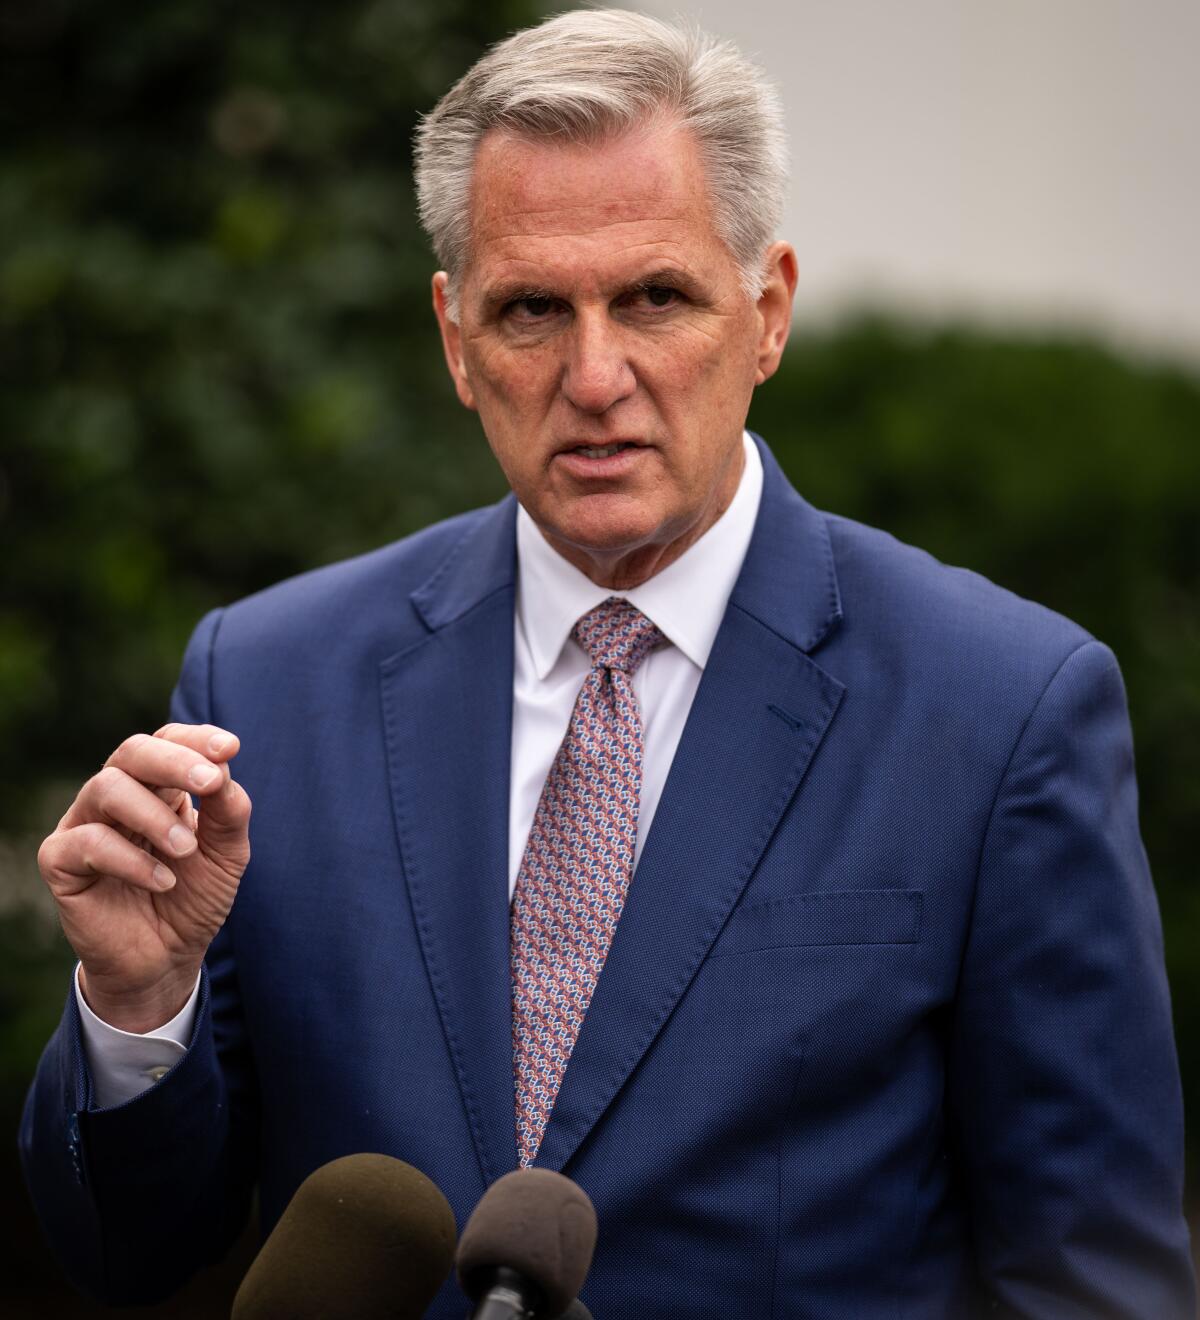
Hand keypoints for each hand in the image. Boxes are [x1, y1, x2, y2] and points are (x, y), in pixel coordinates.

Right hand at [38, 724, 251, 1032]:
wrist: (166, 959)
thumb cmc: (194, 898)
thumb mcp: (226, 855)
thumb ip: (229, 812)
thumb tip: (223, 771)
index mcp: (158, 786)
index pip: (168, 742)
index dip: (196, 739)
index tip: (231, 749)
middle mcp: (117, 797)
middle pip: (132, 752)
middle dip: (174, 761)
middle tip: (209, 782)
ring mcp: (85, 825)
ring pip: (107, 788)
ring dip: (155, 815)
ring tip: (187, 849)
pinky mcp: (61, 862)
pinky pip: (86, 842)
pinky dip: (130, 859)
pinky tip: (163, 882)